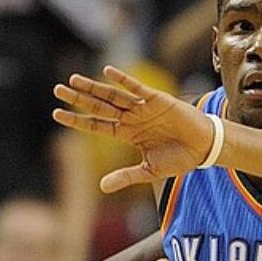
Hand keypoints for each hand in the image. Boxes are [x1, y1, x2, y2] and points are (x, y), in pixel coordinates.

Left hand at [53, 68, 216, 191]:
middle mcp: (132, 118)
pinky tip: (107, 72)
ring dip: (94, 88)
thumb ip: (126, 176)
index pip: (97, 125)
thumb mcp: (149, 170)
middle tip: (57, 90)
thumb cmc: (180, 159)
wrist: (205, 148)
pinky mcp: (158, 99)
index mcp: (128, 134)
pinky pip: (137, 88)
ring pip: (113, 96)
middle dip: (79, 99)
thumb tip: (102, 188)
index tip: (57, 114)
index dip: (77, 120)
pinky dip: (124, 81)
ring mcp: (143, 108)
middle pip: (100, 106)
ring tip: (74, 81)